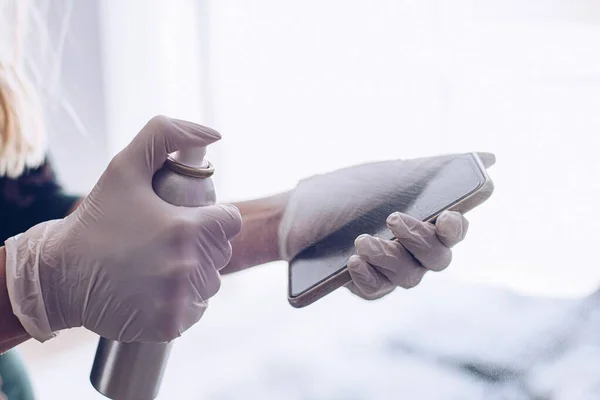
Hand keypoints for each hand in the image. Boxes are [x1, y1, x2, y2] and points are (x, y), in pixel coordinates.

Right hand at [5, 116, 241, 342]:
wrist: (60, 274)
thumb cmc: (97, 219)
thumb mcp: (124, 166)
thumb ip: (166, 135)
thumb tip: (214, 132)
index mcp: (186, 229)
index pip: (230, 221)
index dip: (211, 218)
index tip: (187, 219)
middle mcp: (188, 267)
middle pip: (220, 253)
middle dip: (201, 245)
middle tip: (165, 242)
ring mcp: (179, 300)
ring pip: (210, 283)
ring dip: (194, 275)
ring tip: (159, 266)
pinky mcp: (170, 326)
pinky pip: (196, 310)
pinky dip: (183, 303)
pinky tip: (156, 292)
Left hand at [278, 153, 493, 299]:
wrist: (295, 212)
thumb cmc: (345, 191)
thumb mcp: (385, 175)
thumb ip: (432, 170)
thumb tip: (488, 158)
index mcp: (425, 220)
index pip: (455, 230)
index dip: (456, 227)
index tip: (447, 216)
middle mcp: (415, 250)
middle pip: (439, 259)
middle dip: (419, 240)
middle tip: (395, 219)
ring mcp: (393, 271)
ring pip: (409, 277)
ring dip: (389, 257)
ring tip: (362, 240)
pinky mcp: (369, 287)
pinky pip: (377, 291)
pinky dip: (368, 276)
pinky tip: (353, 262)